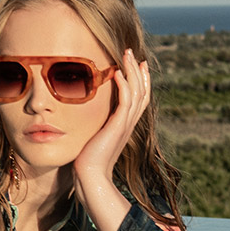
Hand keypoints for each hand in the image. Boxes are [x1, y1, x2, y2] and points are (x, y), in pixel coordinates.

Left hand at [72, 48, 149, 185]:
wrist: (90, 177)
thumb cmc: (88, 162)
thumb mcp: (94, 139)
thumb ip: (96, 128)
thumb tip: (87, 121)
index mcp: (125, 126)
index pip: (139, 99)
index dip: (141, 81)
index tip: (138, 66)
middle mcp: (128, 124)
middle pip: (142, 92)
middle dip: (138, 71)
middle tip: (133, 53)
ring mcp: (125, 125)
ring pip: (137, 92)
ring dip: (132, 71)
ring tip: (127, 55)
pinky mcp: (117, 127)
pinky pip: (126, 101)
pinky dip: (123, 85)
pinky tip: (117, 72)